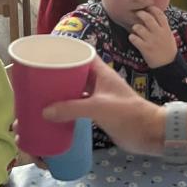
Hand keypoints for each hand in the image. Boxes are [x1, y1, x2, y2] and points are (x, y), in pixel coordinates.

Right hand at [42, 57, 163, 154]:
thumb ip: (72, 108)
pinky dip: (66, 108)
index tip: (46, 54)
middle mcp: (98, 81)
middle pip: (74, 72)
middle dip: (57, 74)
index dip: (64, 52)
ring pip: (75, 90)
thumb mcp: (98, 108)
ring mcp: (98, 96)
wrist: (150, 134)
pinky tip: (53, 113)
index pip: (81, 53)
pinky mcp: (98, 111)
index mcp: (101, 72)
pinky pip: (78, 105)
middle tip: (37, 78)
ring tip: (40, 95)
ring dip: (60, 92)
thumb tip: (45, 111)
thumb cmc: (128, 114)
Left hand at [128, 6, 177, 67]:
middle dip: (140, 14)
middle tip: (137, 14)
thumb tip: (155, 17)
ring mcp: (151, 40)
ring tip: (135, 30)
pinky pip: (134, 38)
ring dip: (135, 27)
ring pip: (138, 27)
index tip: (148, 8)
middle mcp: (158, 33)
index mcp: (166, 29)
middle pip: (147, 18)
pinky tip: (133, 39)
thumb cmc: (169, 50)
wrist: (168, 65)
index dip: (152, 8)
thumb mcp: (169, 36)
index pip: (159, 13)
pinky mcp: (145, 48)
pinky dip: (132, 37)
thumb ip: (163, 27)